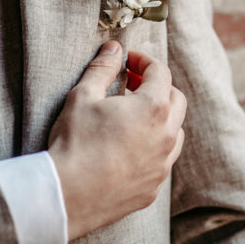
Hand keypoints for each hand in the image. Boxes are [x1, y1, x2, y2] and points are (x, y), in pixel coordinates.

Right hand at [47, 41, 186, 239]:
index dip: (143, 61)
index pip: (160, 72)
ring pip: (175, 132)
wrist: (68, 195)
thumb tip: (113, 48)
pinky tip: (129, 146)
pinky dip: (154, 146)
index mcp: (153, 108)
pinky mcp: (153, 188)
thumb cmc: (75, 142)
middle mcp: (166, 136)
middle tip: (131, 83)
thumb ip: (102, 68)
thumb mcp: (83, 95)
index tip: (127, 61)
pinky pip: (163, 160)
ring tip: (132, 115)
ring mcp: (162, 165)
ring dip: (160, 117)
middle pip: (176, 99)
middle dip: (157, 86)